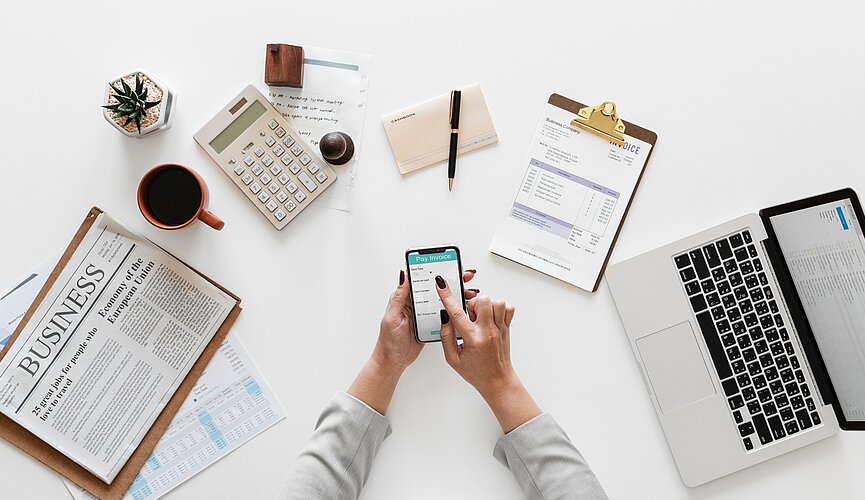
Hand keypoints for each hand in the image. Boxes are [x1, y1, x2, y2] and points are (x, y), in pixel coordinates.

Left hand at [348, 269, 478, 413]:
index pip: (422, 278)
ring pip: (443, 300)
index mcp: (406, 298)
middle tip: (466, 277)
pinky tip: (464, 308)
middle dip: (452, 281)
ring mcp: (425, 313)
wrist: (394, 361)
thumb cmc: (389, 341)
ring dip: (457, 295)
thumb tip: (403, 275)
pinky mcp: (431, 323)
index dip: (435, 270)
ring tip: (470, 293)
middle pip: (436, 288)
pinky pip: (445, 314)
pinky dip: (455, 310)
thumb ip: (399, 296)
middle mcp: (416, 303)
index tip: (448, 265)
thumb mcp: (393, 316)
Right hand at [435, 276, 540, 431]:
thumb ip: (446, 337)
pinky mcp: (507, 327)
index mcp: (473, 340)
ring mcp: (500, 328)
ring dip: (485, 304)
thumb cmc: (476, 372)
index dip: (447, 297)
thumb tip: (444, 318)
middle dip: (471, 303)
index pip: (458, 314)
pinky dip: (498, 306)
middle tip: (468, 315)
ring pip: (496, 301)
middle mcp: (489, 332)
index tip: (441, 285)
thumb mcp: (452, 359)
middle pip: (482, 301)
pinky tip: (490, 315)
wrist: (497, 380)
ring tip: (479, 316)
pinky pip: (508, 307)